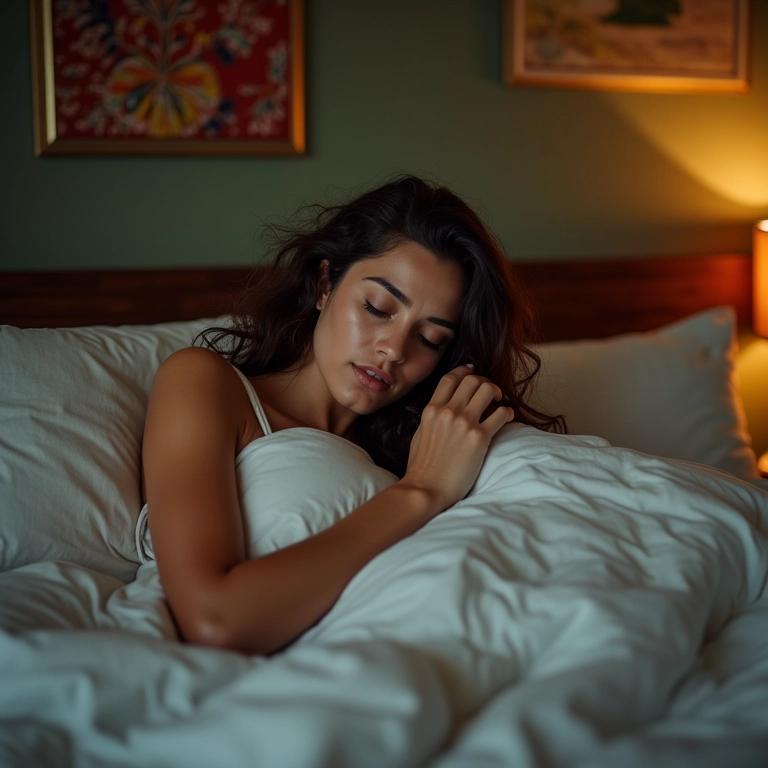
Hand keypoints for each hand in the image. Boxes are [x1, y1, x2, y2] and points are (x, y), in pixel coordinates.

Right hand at [401, 365, 513, 511]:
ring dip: (496, 392)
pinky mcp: (479, 438)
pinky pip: (501, 414)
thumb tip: (442, 411)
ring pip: (487, 390)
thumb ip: (432, 417)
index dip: (464, 371)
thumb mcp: (420, 433)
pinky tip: (507, 417)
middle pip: (472, 380)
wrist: (426, 488)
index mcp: (431, 410)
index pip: (450, 378)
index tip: (472, 371)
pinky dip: (507, 412)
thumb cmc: (421, 466)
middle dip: (484, 382)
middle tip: (490, 392)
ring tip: (499, 401)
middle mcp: (448, 411)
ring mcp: (464, 423)